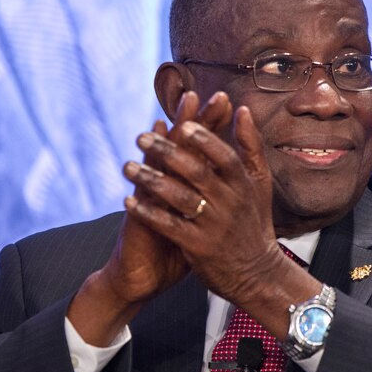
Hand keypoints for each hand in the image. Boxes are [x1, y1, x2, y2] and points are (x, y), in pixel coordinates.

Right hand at [66, 91, 231, 344]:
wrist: (143, 277)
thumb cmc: (175, 247)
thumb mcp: (200, 220)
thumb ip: (214, 195)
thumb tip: (235, 176)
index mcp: (188, 184)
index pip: (203, 147)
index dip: (213, 125)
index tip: (227, 99)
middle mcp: (168, 185)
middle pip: (180, 147)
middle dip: (190, 122)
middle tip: (196, 94)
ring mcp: (152, 200)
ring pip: (157, 166)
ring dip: (161, 144)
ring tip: (166, 118)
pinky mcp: (139, 219)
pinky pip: (141, 199)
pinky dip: (140, 181)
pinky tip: (137, 162)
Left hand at [123, 99, 320, 336]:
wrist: (257, 274)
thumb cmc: (255, 223)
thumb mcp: (260, 184)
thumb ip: (251, 146)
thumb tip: (243, 109)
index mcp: (244, 185)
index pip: (225, 157)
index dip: (205, 140)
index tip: (182, 124)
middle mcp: (230, 203)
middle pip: (198, 172)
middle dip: (167, 153)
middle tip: (141, 138)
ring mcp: (214, 226)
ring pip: (179, 198)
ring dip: (151, 180)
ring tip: (128, 166)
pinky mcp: (198, 247)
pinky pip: (169, 226)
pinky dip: (148, 213)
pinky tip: (128, 201)